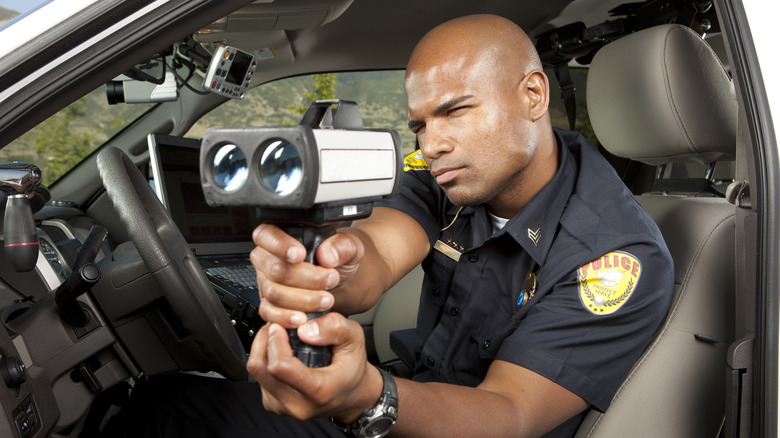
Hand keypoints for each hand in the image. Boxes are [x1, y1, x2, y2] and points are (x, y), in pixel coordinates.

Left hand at [247, 312, 381, 420]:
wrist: (350, 394)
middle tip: (278, 325)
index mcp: (319, 390)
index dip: (276, 340)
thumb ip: (334, 328)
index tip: (281, 326)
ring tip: (278, 335)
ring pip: (256, 372)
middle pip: (261, 368)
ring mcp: (283, 407)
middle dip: (265, 340)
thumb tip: (304, 330)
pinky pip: (258, 378)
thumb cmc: (351, 367)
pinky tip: (279, 352)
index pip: (280, 367)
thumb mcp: (354, 338)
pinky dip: (264, 359)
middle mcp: (297, 404)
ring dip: (262, 348)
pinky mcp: (273, 405)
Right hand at [250, 223, 364, 327]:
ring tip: (326, 299)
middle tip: (329, 280)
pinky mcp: (270, 304)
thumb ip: (342, 245)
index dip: (280, 245)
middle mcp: (269, 258)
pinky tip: (303, 317)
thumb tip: (327, 254)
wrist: (343, 280)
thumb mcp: (349, 246)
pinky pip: (269, 312)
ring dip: (302, 299)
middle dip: (305, 278)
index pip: (266, 235)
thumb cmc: (339, 259)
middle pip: (274, 269)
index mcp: (281, 235)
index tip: (301, 255)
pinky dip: (287, 317)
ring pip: (273, 293)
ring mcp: (267, 282)